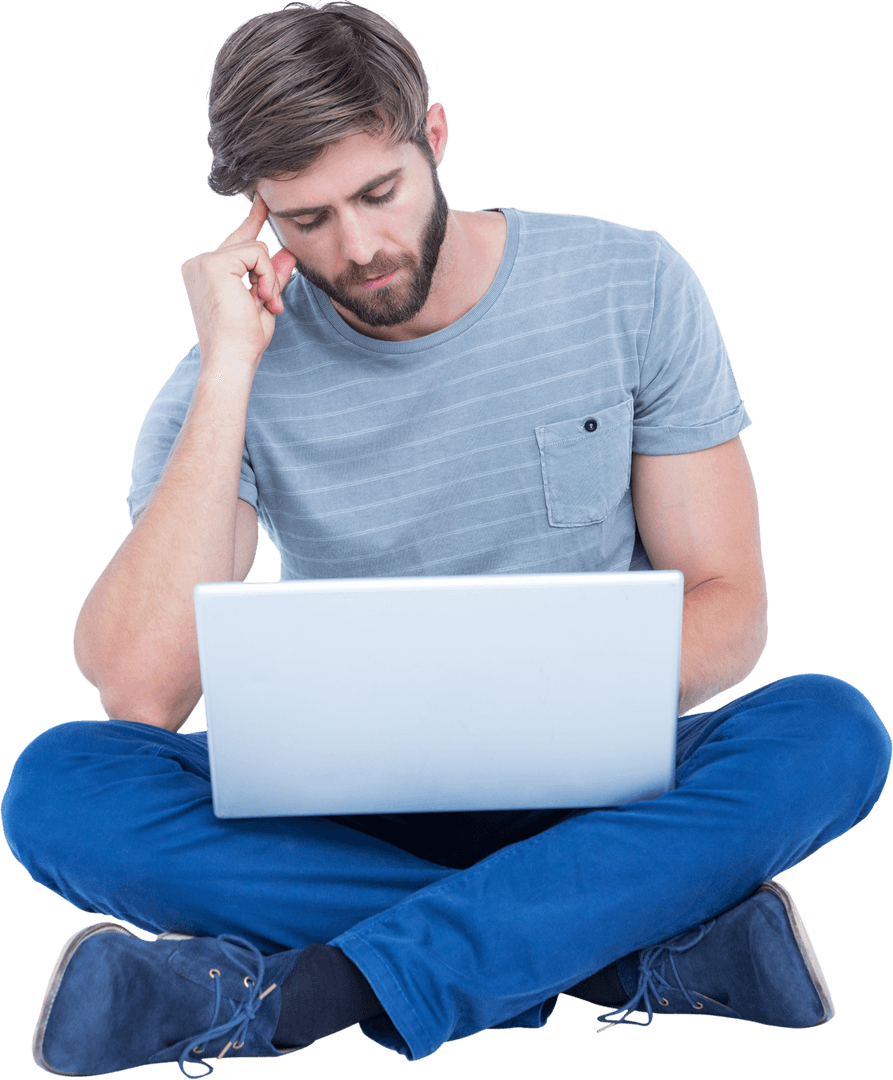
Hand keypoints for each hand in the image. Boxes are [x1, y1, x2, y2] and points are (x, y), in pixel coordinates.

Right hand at [180, 193, 296, 368]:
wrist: (230, 359)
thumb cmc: (243, 342)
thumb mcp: (263, 304)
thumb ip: (273, 278)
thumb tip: (288, 254)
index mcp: (205, 273)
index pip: (234, 242)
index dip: (252, 222)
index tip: (263, 201)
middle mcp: (199, 263)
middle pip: (248, 245)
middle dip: (268, 274)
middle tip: (269, 304)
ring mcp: (203, 261)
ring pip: (255, 248)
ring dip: (269, 278)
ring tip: (263, 304)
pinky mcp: (213, 263)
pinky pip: (256, 253)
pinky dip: (267, 276)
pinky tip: (260, 297)